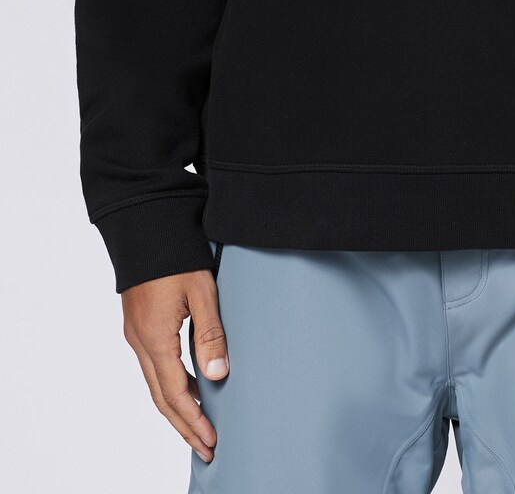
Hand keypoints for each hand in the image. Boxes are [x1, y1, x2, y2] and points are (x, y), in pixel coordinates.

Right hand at [122, 269, 228, 462]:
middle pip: (161, 397)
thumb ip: (210, 334)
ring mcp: (136, 334)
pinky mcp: (139, 325)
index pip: (175, 394)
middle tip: (206, 448)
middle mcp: (140, 342)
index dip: (194, 421)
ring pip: (155, 384)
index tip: (211, 442)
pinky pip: (154, 366)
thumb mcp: (202, 291)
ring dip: (176, 408)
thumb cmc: (176, 254)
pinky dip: (170, 386)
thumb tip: (218, 377)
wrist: (145, 226)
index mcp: (155, 338)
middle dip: (183, 426)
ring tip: (199, 427)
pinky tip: (188, 388)